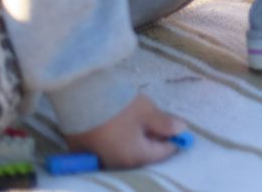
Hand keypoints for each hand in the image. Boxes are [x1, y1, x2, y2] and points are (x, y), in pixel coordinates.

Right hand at [62, 92, 183, 169]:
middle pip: (143, 156)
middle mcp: (116, 164)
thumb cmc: (118, 105)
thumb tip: (181, 130)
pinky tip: (120, 124)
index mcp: (134, 158)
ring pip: (125, 153)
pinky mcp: (84, 150)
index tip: (177, 127)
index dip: (173, 140)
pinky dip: (118, 141)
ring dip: (135, 141)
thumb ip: (165, 123)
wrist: (80, 97)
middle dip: (153, 140)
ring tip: (138, 120)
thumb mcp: (147, 111)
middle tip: (157, 121)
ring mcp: (98, 158)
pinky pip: (108, 150)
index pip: (162, 153)